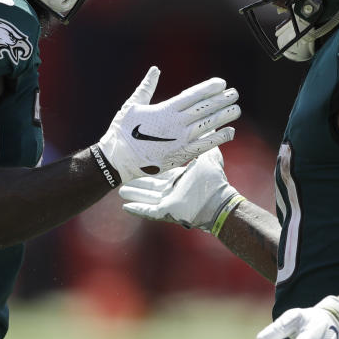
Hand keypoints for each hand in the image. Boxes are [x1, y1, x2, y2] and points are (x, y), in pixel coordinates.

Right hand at [97, 67, 239, 182]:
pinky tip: (230, 132)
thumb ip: (146, 87)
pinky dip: (219, 138)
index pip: (193, 95)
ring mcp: (180, 140)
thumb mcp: (132, 104)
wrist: (118, 159)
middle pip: (204, 109)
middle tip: (235, 93)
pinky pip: (205, 145)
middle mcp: (176, 124)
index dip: (209, 88)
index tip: (222, 83)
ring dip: (224, 117)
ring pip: (207, 125)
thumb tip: (155, 69)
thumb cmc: (122, 131)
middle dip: (221, 100)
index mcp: (165, 109)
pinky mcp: (181, 155)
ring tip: (236, 109)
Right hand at [119, 148, 241, 232]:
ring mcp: (168, 201)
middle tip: (125, 173)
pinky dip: (137, 209)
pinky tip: (125, 207)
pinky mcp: (166, 212)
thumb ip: (206, 144)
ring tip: (120, 189)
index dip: (151, 164)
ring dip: (133, 193)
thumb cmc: (215, 181)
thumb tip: (212, 126)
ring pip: (146, 196)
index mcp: (180, 178)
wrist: (218, 202)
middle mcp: (173, 189)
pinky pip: (148, 211)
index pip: (162, 170)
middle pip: (150, 184)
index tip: (141, 157)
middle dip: (137, 180)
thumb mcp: (209, 158)